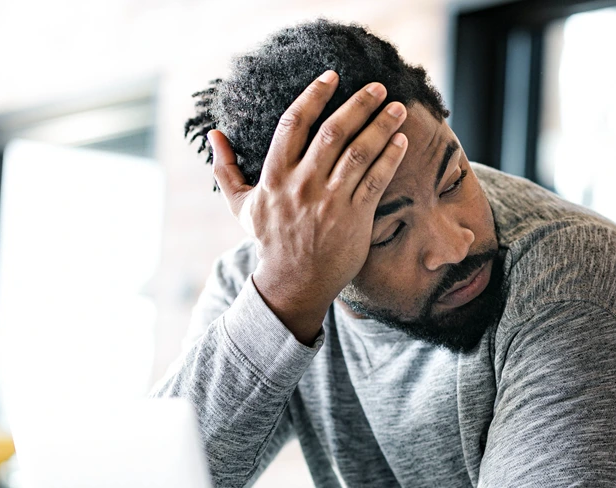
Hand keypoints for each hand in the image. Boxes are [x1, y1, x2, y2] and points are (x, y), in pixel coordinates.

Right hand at [207, 71, 409, 344]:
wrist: (293, 283)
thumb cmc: (269, 240)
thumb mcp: (240, 205)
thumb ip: (226, 169)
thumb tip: (214, 134)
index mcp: (275, 175)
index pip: (293, 123)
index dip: (314, 95)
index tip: (332, 76)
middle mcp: (302, 184)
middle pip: (333, 132)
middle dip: (358, 104)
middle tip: (378, 87)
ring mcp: (330, 200)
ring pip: (359, 152)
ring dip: (381, 126)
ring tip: (397, 107)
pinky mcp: (354, 217)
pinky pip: (376, 179)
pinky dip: (390, 157)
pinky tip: (401, 140)